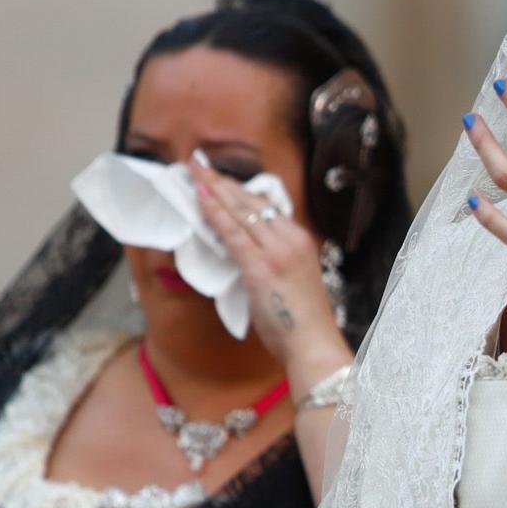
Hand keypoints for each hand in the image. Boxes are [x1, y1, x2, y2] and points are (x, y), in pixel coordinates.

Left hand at [188, 154, 348, 370]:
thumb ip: (271, 260)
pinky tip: (200, 198)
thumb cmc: (300, 321)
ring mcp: (276, 251)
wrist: (313, 343)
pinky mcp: (261, 266)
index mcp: (300, 240)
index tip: (220, 177)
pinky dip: (214, 213)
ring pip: (239, 210)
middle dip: (222, 180)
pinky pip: (232, 232)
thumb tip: (243, 250)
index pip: (265, 205)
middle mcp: (291, 238)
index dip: (238, 188)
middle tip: (198, 163)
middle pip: (251, 200)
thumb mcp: (292, 280)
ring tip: (193, 171)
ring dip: (214, 188)